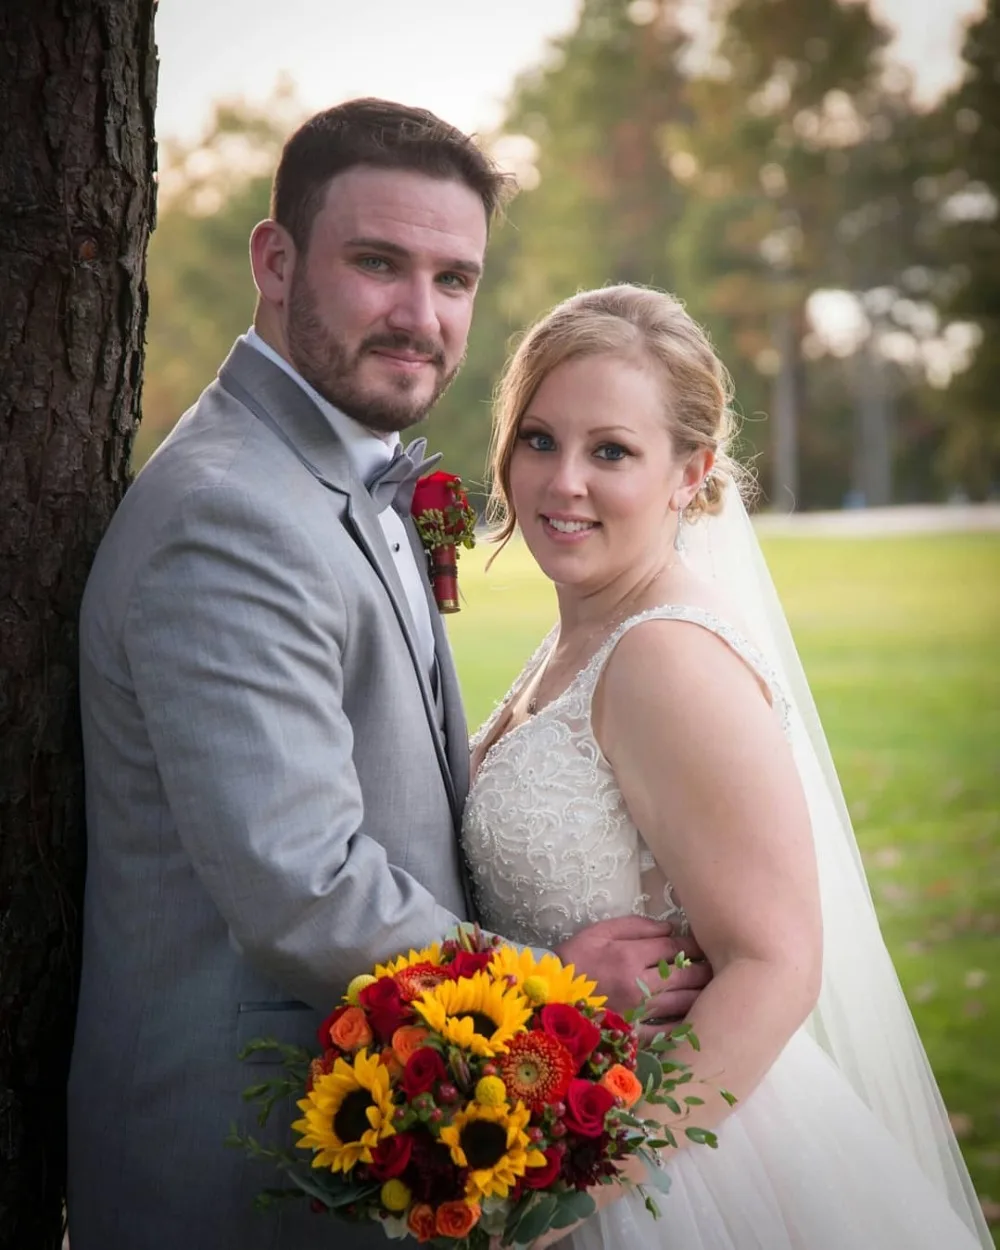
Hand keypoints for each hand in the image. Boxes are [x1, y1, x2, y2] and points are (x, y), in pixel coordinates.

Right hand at [555, 915, 710, 1025]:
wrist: (548, 997)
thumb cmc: (574, 959)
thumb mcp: (599, 931)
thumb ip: (635, 926)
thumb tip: (669, 928)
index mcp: (629, 956)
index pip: (673, 946)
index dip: (692, 942)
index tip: (703, 942)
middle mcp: (638, 985)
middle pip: (685, 975)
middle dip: (705, 968)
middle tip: (718, 965)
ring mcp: (639, 1013)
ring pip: (684, 1003)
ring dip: (703, 995)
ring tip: (717, 989)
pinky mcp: (635, 1035)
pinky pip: (669, 1033)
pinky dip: (687, 1026)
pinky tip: (700, 1020)